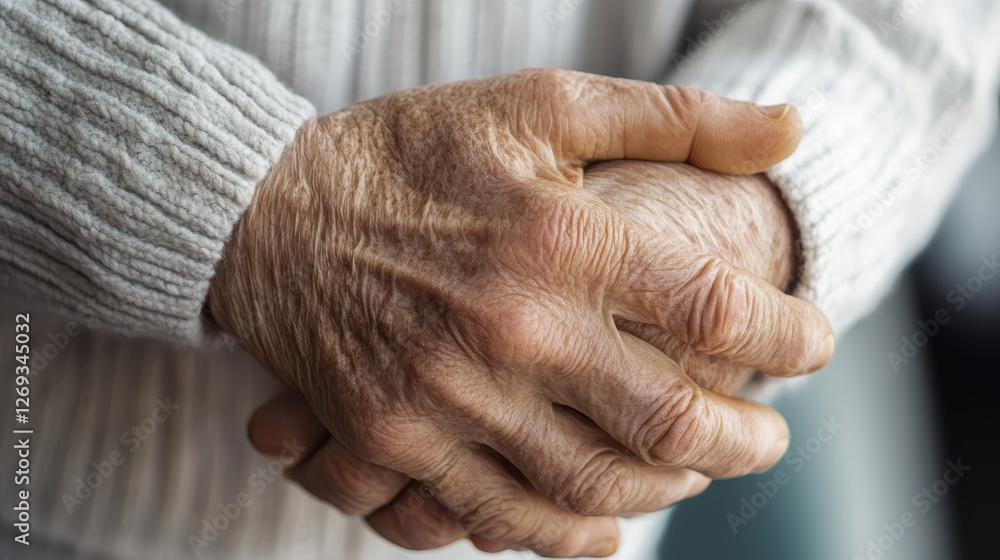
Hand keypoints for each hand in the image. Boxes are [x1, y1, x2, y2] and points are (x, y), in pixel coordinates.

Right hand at [209, 68, 832, 556]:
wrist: (266, 212)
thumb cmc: (408, 153)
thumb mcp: (538, 106)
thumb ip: (673, 117)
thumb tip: (788, 127)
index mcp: (562, 238)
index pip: (717, 307)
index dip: (789, 336)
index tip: (811, 344)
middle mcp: (516, 327)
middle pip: (671, 420)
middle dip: (746, 438)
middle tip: (770, 436)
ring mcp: (452, 395)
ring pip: (596, 483)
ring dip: (669, 489)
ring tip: (697, 474)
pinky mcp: (398, 439)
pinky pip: (501, 516)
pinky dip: (568, 534)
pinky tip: (603, 527)